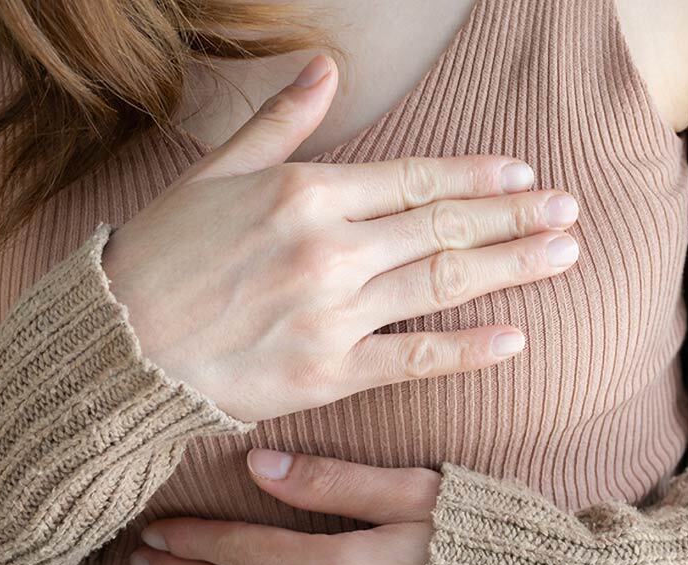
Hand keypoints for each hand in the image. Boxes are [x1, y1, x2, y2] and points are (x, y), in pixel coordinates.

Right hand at [103, 54, 580, 421]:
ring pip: (442, 284)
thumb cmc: (161, 255)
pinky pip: (414, 359)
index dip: (476, 175)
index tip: (523, 173)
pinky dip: (468, 350)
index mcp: (305, 193)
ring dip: (510, 267)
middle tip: (568, 211)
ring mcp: (334, 314)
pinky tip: (515, 339)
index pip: (414, 179)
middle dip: (514, 216)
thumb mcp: (214, 172)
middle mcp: (330, 250)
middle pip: (444, 227)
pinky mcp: (330, 372)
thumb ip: (280, 121)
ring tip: (563, 254)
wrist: (118, 349)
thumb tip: (326, 68)